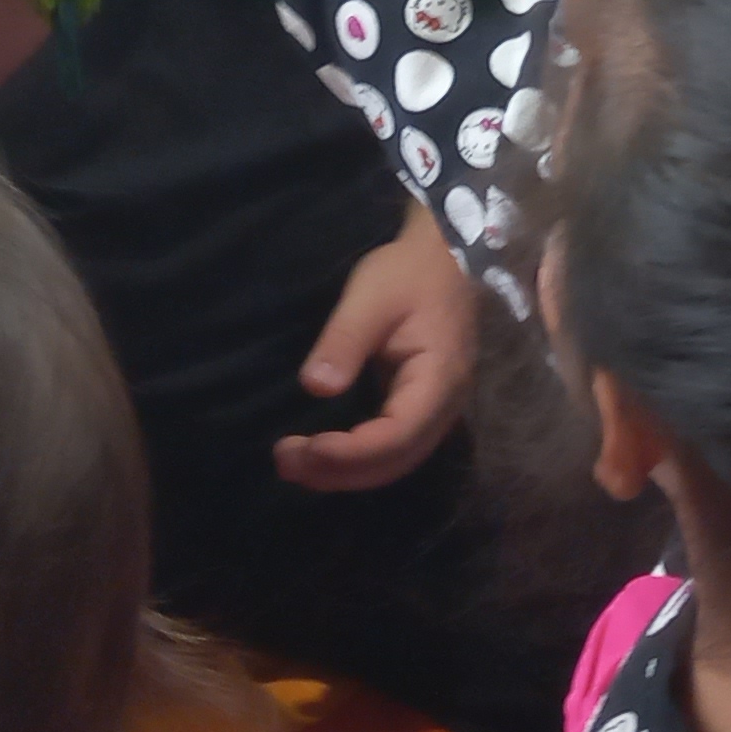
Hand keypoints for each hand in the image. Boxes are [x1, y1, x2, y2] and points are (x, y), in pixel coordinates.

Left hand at [277, 201, 472, 491]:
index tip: (303, 449)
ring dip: (346, 472)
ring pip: (395, 462)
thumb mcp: (370, 297)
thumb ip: (345, 341)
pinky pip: (393, 448)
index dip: (350, 453)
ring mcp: (437, 411)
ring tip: (294, 464)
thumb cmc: (407, 274)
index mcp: (439, 379)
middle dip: (340, 471)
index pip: (397, 435)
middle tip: (285, 461)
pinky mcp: (422, 407)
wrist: (444, 259)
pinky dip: (358, 459)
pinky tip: (323, 455)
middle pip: (396, 461)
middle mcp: (445, 406)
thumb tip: (316, 387)